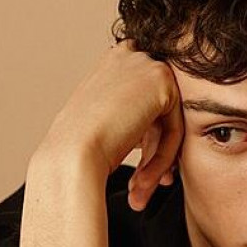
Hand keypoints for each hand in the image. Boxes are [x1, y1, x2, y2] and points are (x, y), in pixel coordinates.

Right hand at [30, 39, 183, 210]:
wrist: (71, 155)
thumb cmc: (77, 147)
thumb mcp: (105, 119)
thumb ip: (132, 111)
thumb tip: (161, 126)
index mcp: (114, 59)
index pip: (146, 99)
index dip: (146, 137)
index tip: (139, 170)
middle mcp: (131, 55)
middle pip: (159, 111)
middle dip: (155, 151)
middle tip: (142, 185)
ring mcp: (147, 65)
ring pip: (169, 122)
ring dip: (157, 161)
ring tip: (139, 191)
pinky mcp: (162, 81)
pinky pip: (176, 127)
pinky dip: (163, 157)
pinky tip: (144, 180)